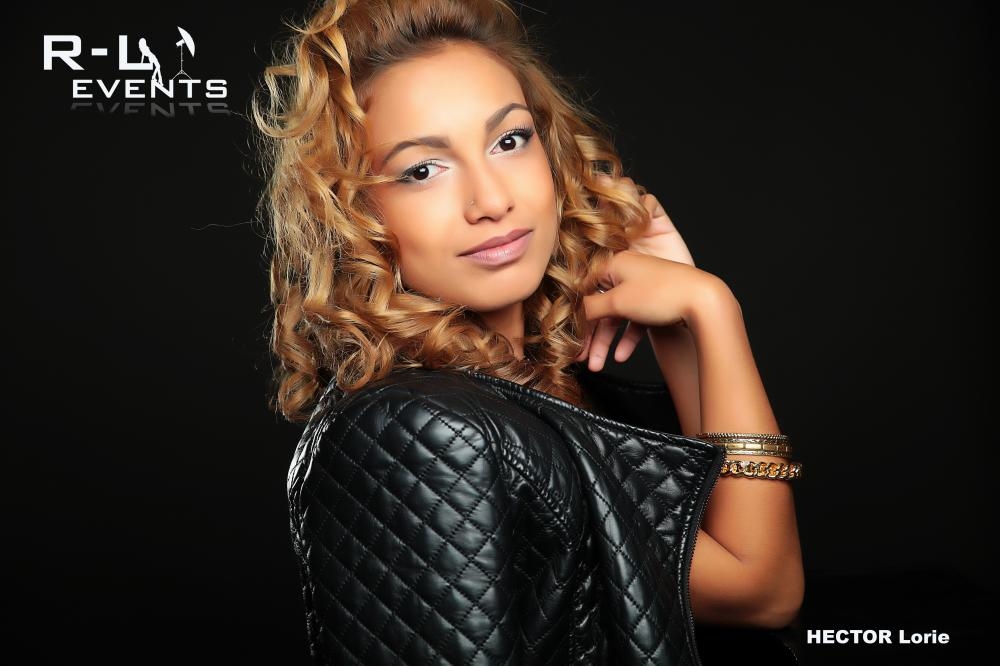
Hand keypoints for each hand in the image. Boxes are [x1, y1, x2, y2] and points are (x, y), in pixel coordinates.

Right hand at [576, 176, 695, 370]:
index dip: (573, 314)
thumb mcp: (618, 301)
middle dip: (588, 334)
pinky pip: (635, 321)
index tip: (565, 335)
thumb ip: (590, 308)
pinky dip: (627, 339)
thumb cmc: (661, 294)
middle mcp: (628, 272)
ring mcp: (643, 288)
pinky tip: (622, 357)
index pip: (584, 288)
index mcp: (616, 263)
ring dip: (605, 342)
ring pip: (617, 317)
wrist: (705, 302)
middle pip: (599, 305)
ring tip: (597, 365)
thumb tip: (571, 313)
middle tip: (579, 357)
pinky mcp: (656, 303)